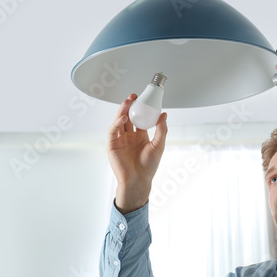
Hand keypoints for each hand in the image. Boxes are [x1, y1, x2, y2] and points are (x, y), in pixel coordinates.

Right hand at [107, 94, 167, 213]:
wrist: (139, 180)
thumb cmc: (149, 166)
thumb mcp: (159, 145)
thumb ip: (161, 130)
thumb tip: (164, 115)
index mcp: (140, 137)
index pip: (139, 119)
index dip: (140, 109)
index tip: (143, 99)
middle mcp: (129, 137)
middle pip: (127, 117)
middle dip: (129, 106)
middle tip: (133, 96)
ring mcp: (120, 140)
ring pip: (119, 122)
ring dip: (122, 111)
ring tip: (127, 102)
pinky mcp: (112, 145)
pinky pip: (113, 131)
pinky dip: (117, 123)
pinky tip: (123, 118)